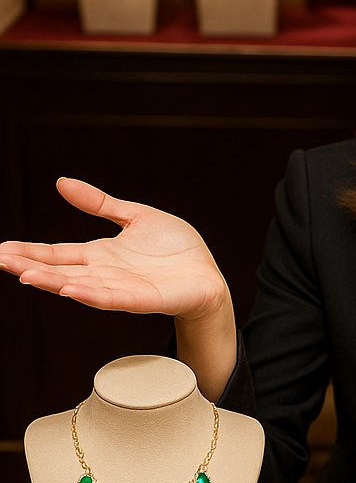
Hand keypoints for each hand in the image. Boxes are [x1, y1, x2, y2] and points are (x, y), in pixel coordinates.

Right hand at [0, 177, 229, 321]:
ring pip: (82, 286)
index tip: (1, 251)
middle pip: (62, 270)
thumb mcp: (136, 217)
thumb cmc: (177, 250)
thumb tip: (61, 182)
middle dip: (31, 266)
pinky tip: (72, 290)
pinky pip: (115, 298)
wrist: (208, 276)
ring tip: (27, 275)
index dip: (30, 252)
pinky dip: (93, 295)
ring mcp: (124, 288)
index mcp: (102, 255)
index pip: (58, 253)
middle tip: (1, 260)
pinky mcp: (145, 299)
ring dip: (55, 282)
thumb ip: (100, 204)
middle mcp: (106, 274)